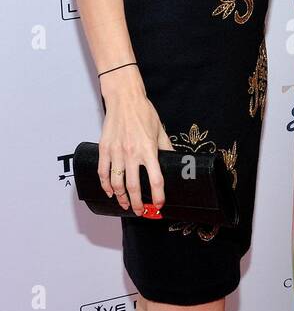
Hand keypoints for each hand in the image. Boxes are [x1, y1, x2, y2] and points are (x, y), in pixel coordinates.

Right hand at [98, 81, 174, 214]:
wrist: (124, 98)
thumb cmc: (143, 113)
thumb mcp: (160, 131)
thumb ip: (166, 149)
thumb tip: (173, 161)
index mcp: (148, 150)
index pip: (156, 180)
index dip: (158, 196)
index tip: (159, 204)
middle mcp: (132, 153)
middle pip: (134, 187)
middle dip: (137, 203)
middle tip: (140, 211)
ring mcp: (116, 152)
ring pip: (117, 183)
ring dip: (121, 198)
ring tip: (125, 204)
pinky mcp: (105, 148)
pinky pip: (103, 172)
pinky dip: (105, 185)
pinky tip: (110, 192)